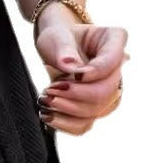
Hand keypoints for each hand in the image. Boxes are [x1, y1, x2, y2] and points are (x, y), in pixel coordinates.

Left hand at [33, 3, 128, 135]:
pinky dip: (65, 124)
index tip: (69, 73)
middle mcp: (118, 68)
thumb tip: (70, 66)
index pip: (112, 61)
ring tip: (45, 99)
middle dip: (75, 95)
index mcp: (114, 40)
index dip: (92, 72)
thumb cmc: (58, 38)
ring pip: (96, 111)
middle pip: (106, 92)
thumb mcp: (56, 36)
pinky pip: (85, 125)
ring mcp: (110, 91)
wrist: (55, 49)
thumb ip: (64, 49)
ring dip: (67, 110)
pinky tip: (47, 115)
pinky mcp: (96, 108)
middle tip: (49, 89)